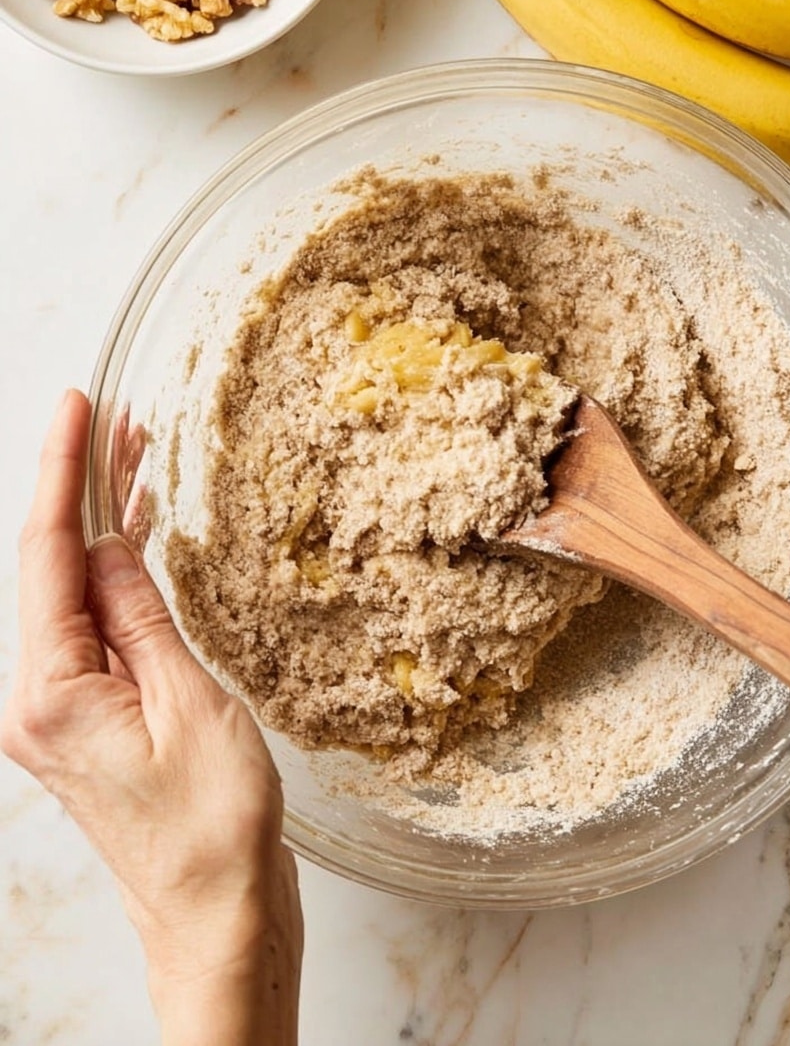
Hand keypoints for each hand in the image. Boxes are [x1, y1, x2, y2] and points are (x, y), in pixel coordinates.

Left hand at [1, 390, 303, 1045]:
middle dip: (79, 489)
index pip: (45, 556)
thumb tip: (108, 546)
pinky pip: (91, 630)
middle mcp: (38, 701)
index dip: (61, 472)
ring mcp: (61, 712)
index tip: (77, 408)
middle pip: (48, 570)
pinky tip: (134, 545)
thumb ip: (139, 617)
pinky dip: (111, 579)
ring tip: (131, 462)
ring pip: (69, 596)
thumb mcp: (190, 704)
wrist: (215, 918)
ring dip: (97, 530)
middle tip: (115, 420)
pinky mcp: (89, 721)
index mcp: (50, 693)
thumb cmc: (212, 828)